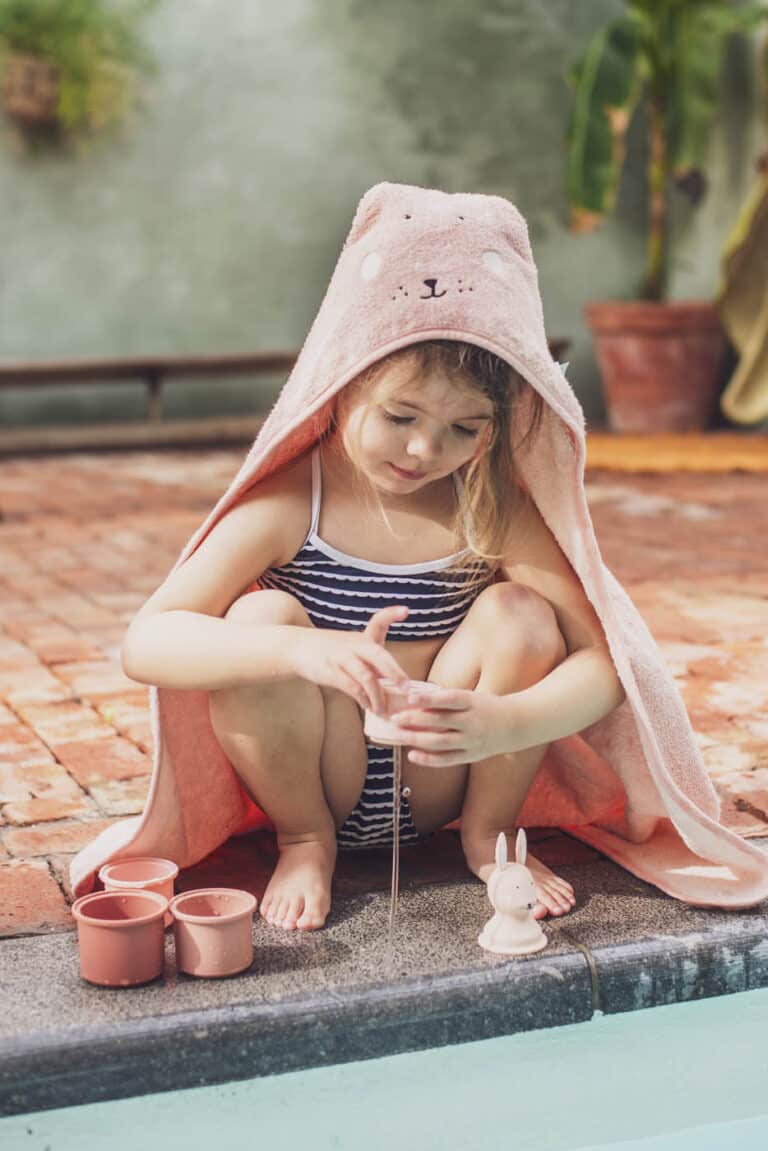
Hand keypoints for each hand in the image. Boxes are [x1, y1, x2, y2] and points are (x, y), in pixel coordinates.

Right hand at [288, 606, 409, 713]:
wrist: (296, 648)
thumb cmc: (329, 652)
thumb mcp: (351, 648)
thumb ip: (370, 663)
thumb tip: (393, 685)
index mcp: (361, 638)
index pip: (378, 621)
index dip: (392, 614)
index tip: (405, 610)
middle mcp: (353, 645)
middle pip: (378, 655)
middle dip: (395, 672)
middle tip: (407, 688)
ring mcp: (341, 657)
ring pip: (366, 677)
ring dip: (378, 696)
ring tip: (384, 710)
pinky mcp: (330, 672)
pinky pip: (352, 687)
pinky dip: (363, 700)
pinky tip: (369, 707)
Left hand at [389, 686, 514, 767]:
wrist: (517, 725)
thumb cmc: (486, 706)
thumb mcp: (471, 697)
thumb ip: (447, 700)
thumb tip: (416, 699)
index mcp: (473, 702)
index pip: (449, 699)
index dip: (429, 699)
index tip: (410, 697)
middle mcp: (473, 722)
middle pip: (440, 722)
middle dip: (415, 720)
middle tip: (394, 718)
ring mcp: (472, 741)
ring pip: (440, 742)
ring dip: (416, 739)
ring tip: (398, 735)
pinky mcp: (471, 755)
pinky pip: (447, 759)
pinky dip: (429, 759)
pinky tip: (412, 755)